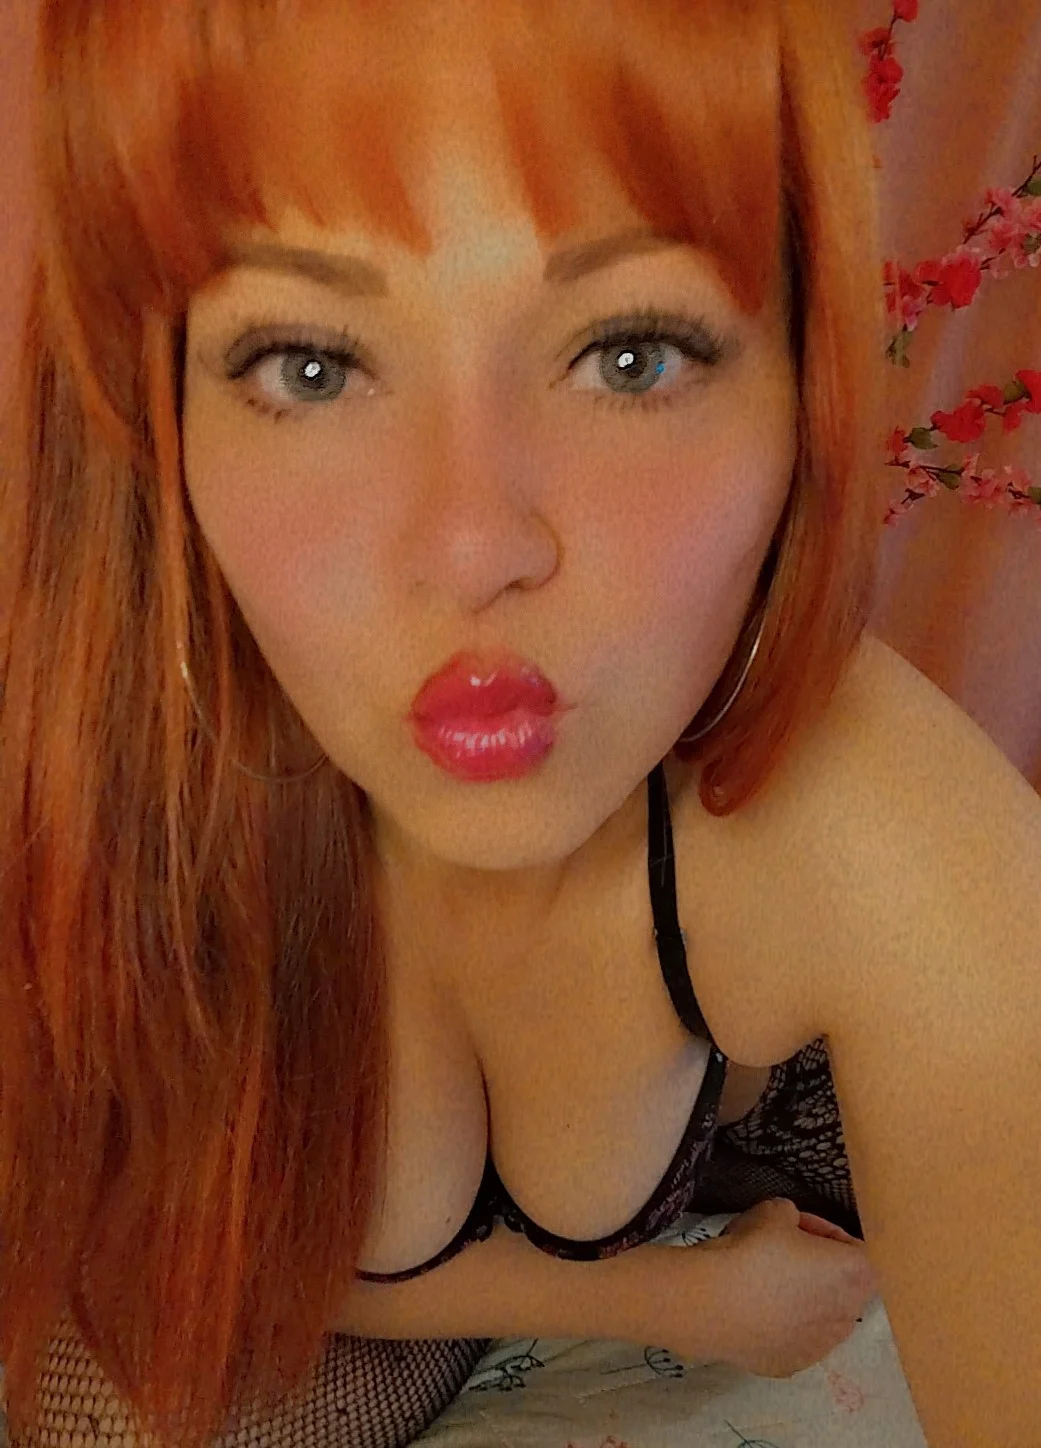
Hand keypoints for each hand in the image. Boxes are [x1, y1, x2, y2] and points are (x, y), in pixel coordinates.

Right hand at [678, 1198, 878, 1377]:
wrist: (711, 1302)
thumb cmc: (752, 1251)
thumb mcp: (775, 1210)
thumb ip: (794, 1217)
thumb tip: (791, 1226)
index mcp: (854, 1274)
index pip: (861, 1249)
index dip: (830, 1234)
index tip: (803, 1229)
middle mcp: (847, 1316)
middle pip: (845, 1286)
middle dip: (821, 1269)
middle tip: (786, 1252)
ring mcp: (820, 1347)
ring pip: (823, 1318)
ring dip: (806, 1300)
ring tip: (769, 1283)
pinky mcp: (792, 1365)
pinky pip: (796, 1340)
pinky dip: (784, 1326)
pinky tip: (757, 1311)